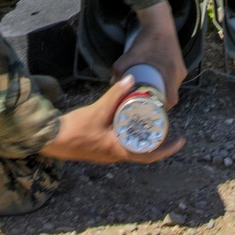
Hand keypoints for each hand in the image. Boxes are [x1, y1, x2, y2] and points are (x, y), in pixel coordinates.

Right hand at [39, 76, 184, 163]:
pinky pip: (123, 141)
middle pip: (144, 150)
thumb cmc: (75, 130)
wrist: (52, 139)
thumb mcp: (97, 110)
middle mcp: (116, 154)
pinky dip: (131, 132)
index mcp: (119, 150)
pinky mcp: (102, 146)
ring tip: (153, 120)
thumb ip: (114, 95)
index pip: (150, 155)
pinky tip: (131, 120)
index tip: (181, 140)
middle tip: (167, 124)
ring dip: (144, 135)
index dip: (167, 149)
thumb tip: (131, 79)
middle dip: (158, 139)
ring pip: (133, 145)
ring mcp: (109, 151)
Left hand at [112, 0, 186, 107]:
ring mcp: (181, 68)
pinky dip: (166, 82)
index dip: (162, 108)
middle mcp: (179, 74)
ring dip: (163, 91)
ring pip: (173, 86)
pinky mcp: (180, 63)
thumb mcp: (130, 56)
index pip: (171, 100)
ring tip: (150, 94)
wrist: (159, 22)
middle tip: (147, 103)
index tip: (151, 110)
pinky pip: (174, 78)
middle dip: (160, 101)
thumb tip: (112, 83)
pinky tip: (157, 82)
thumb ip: (119, 70)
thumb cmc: (146, 40)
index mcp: (171, 75)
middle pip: (172, 94)